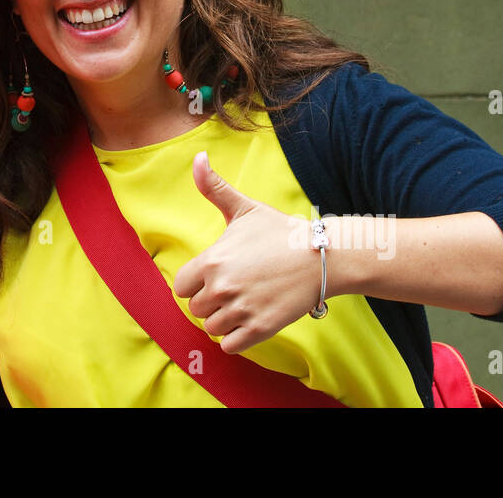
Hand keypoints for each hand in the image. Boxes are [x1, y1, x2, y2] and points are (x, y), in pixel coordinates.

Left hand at [173, 152, 320, 353]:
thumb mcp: (244, 208)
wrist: (321, 257)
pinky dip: (236, 338)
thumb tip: (197, 157)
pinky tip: (249, 320)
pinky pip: (229, 346)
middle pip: (196, 309)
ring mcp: (241, 310)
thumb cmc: (279, 232)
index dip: (196, 283)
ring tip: (243, 303)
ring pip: (212, 329)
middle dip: (211, 302)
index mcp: (211, 261)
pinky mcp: (260, 329)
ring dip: (224, 320)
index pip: (182, 287)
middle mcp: (221, 288)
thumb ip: (214, 187)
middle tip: (235, 289)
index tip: (215, 276)